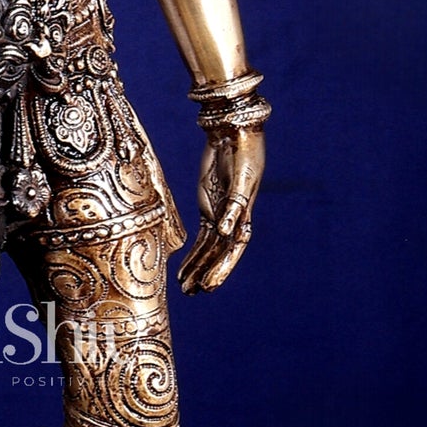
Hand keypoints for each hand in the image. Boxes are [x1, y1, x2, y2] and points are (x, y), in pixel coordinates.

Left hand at [179, 124, 262, 293]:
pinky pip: (201, 236)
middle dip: (207, 272)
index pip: (232, 249)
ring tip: (185, 289)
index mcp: (244, 214)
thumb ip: (233, 206)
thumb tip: (225, 231)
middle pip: (219, 253)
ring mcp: (219, 214)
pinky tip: (183, 269)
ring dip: (198, 267)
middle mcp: (232, 219)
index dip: (221, 268)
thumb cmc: (243, 153)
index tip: (209, 285)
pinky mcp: (208, 207)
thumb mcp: (240, 178)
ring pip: (208, 249)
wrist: (233, 133)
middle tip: (194, 293)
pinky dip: (193, 253)